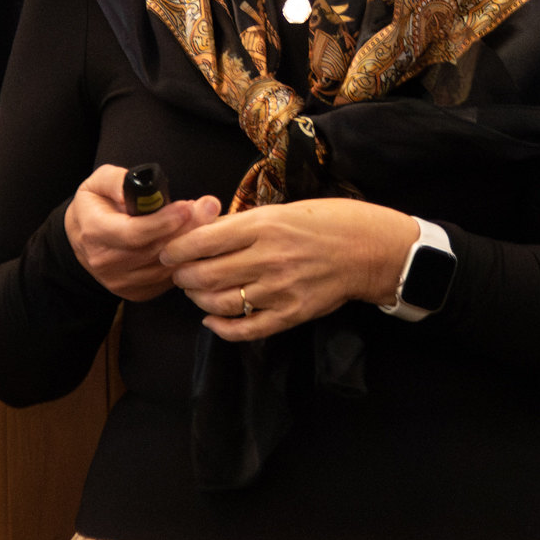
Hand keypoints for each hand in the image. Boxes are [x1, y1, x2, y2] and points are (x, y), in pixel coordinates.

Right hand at [65, 164, 220, 299]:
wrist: (82, 238)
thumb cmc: (95, 205)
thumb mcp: (98, 183)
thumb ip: (117, 181)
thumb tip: (144, 189)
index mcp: (94, 232)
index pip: (134, 233)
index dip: (163, 222)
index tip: (188, 207)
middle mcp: (105, 262)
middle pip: (155, 250)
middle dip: (186, 229)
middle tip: (209, 208)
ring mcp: (121, 282)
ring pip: (165, 266)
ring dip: (190, 244)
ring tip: (206, 220)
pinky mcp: (136, 292)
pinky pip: (168, 279)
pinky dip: (185, 260)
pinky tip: (195, 240)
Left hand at [159, 199, 416, 341]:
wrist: (371, 250)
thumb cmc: (330, 221)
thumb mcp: (284, 209)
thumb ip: (244, 224)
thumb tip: (204, 232)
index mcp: (264, 226)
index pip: (202, 242)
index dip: (176, 250)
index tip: (168, 252)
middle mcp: (268, 258)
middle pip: (204, 276)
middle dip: (182, 277)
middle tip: (180, 275)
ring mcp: (279, 290)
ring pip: (219, 304)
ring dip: (198, 301)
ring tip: (196, 294)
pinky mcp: (291, 315)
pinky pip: (245, 329)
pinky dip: (220, 329)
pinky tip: (212, 321)